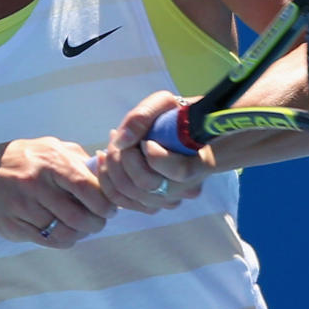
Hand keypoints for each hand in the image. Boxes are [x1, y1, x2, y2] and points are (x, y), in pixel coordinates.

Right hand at [0, 137, 117, 247]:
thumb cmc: (26, 161)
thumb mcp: (50, 148)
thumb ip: (80, 159)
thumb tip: (109, 172)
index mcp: (50, 161)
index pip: (87, 187)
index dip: (105, 203)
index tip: (110, 208)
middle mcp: (35, 183)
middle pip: (78, 216)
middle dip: (96, 223)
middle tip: (99, 221)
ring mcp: (22, 206)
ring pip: (65, 232)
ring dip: (80, 234)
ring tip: (82, 227)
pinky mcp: (13, 226)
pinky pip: (48, 241)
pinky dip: (63, 240)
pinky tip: (64, 232)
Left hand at [95, 91, 215, 212]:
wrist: (177, 132)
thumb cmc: (172, 115)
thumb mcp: (163, 103)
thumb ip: (142, 116)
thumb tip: (122, 141)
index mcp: (202, 161)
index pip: (181, 171)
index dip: (157, 157)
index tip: (146, 141)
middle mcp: (188, 187)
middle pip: (148, 184)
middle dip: (123, 158)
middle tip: (118, 137)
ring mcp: (171, 200)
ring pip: (132, 194)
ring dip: (112, 167)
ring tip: (113, 145)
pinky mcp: (153, 206)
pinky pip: (123, 202)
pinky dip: (108, 179)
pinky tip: (107, 160)